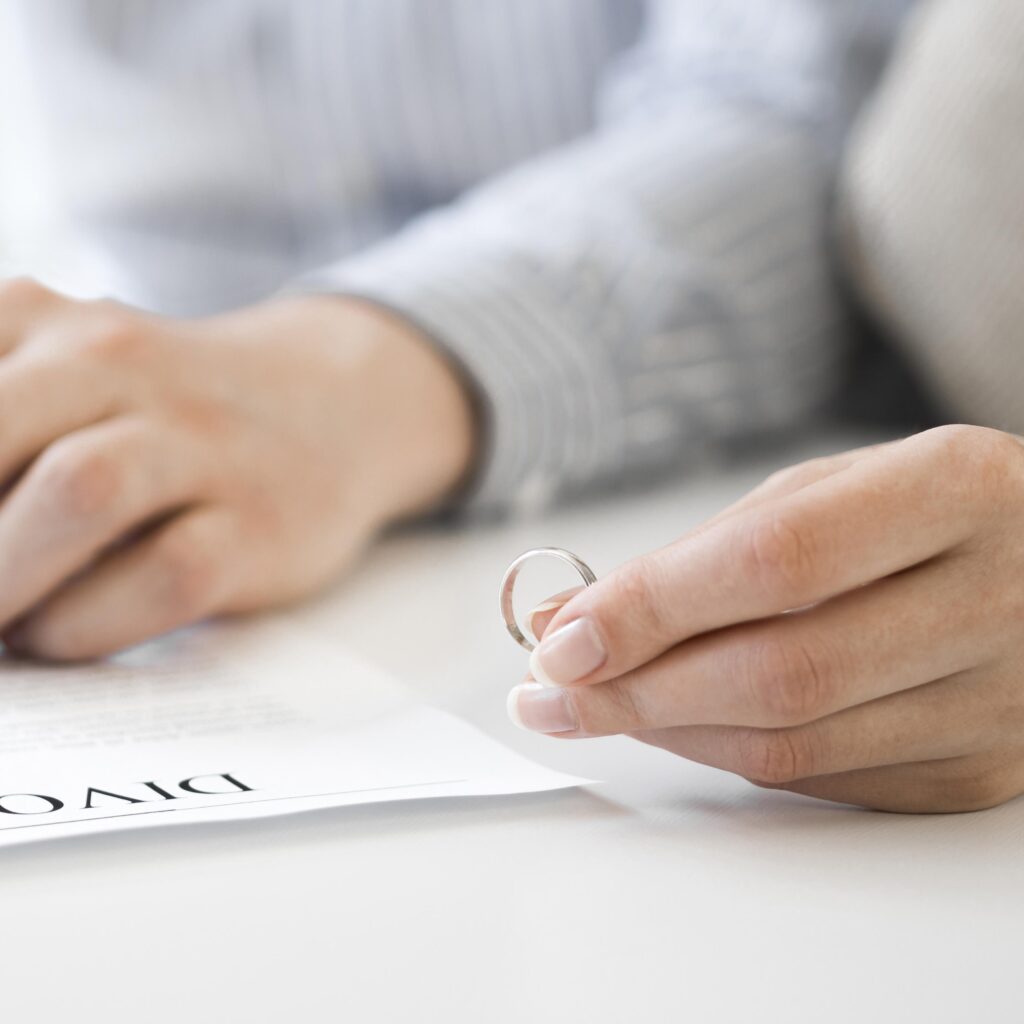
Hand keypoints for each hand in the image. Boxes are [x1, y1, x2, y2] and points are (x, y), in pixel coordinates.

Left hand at [0, 279, 473, 658]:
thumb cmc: (171, 402)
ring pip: (76, 495)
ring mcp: (204, 443)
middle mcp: (121, 364)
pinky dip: (88, 624)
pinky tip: (64, 634)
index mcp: (49, 321)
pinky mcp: (260, 526)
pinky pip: (164, 576)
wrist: (334, 404)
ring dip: (6, 581)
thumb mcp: (59, 366)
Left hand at [510, 426, 1023, 812]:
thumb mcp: (833, 489)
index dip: (654, 608)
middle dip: (637, 690)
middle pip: (780, 672)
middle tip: (551, 693)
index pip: (776, 562)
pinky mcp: (982, 767)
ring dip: (667, 730)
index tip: (561, 639)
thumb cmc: (928, 513)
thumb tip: (575, 615)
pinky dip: (728, 752)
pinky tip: (677, 722)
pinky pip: (822, 776)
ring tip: (592, 706)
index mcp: (955, 491)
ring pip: (793, 742)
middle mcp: (995, 598)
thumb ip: (707, 551)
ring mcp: (1001, 699)